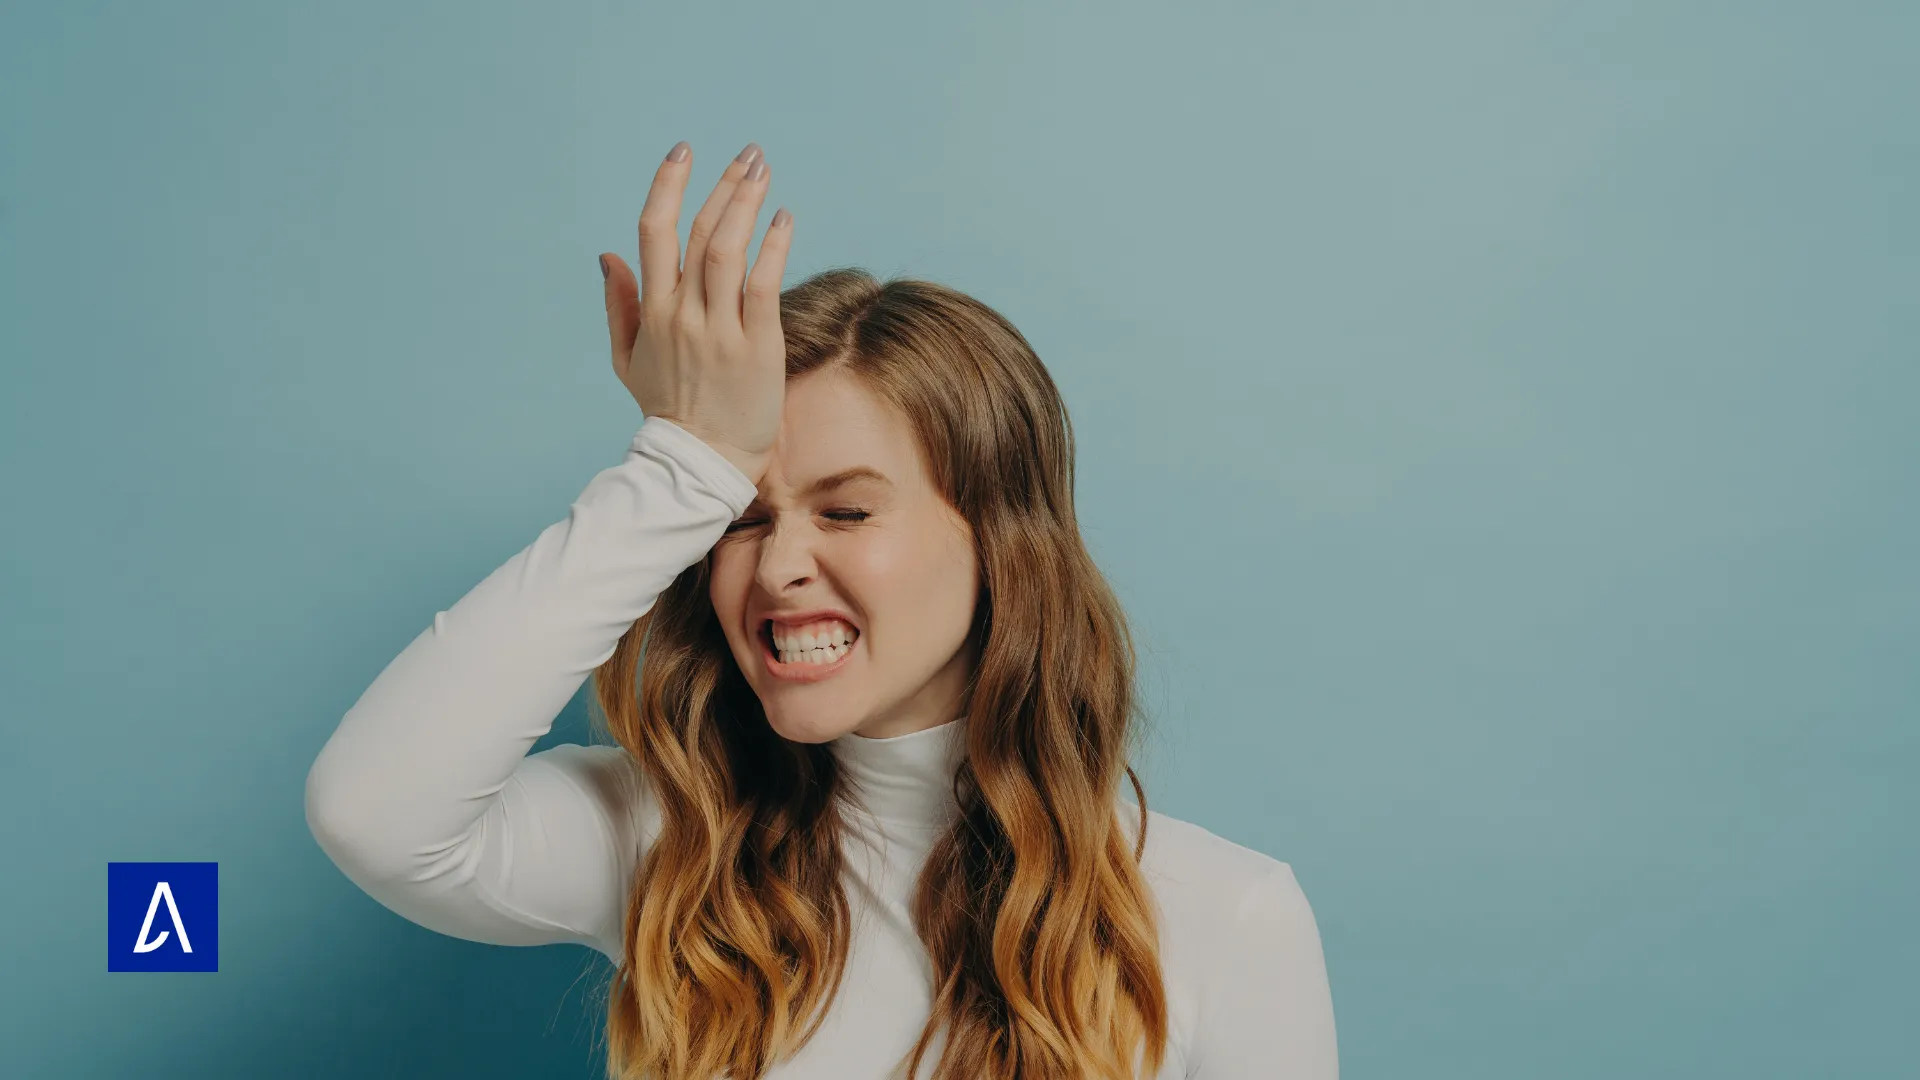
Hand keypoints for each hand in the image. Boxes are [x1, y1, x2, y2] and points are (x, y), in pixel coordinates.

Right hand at [598, 141, 790, 483]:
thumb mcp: (628, 359)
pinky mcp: (756, 346)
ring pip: (727, 250)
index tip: (683, 151)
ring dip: (746, 203)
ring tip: (763, 171)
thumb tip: (606, 255)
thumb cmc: (668, 410)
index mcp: (653, 312)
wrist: (700, 461)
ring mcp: (719, 330)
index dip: (667, 185)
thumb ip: (618, 305)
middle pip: (699, 231)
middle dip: (724, 185)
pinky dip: (774, 246)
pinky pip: (763, 285)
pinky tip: (784, 219)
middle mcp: (683, 314)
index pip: (653, 232)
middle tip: (748, 153)